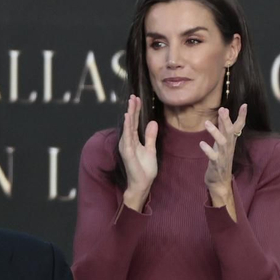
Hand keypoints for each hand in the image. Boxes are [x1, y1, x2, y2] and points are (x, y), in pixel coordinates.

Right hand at [118, 96, 158, 210]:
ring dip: (130, 113)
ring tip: (131, 102)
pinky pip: (127, 136)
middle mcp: (127, 141)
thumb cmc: (144, 169)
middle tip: (133, 96)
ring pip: (128, 126)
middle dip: (132, 108)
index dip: (136, 110)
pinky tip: (129, 117)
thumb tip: (153, 122)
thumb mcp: (151, 149)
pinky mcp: (127, 151)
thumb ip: (150, 136)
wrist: (142, 183)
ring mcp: (126, 146)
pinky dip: (128, 126)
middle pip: (130, 121)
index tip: (137, 99)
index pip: (134, 122)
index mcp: (133, 140)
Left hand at [200, 104, 248, 217]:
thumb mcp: (222, 142)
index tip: (244, 105)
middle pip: (229, 132)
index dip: (242, 117)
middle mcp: (228, 147)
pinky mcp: (216, 164)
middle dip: (226, 120)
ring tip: (206, 123)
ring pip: (221, 142)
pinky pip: (212, 156)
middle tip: (223, 109)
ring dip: (214, 132)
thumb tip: (224, 111)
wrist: (219, 181)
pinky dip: (207, 150)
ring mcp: (223, 156)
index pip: (238, 127)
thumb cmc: (220, 159)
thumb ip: (223, 128)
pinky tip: (201, 143)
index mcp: (231, 142)